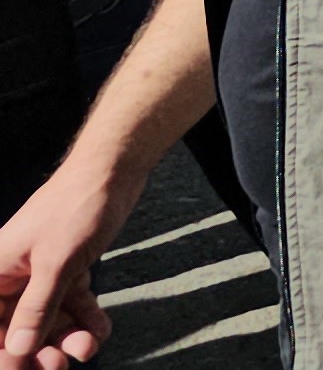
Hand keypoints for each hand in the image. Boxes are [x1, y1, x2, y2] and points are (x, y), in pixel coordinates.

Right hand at [0, 154, 132, 367]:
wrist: (114, 169)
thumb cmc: (77, 207)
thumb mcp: (56, 263)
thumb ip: (36, 308)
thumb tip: (17, 349)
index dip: (3, 348)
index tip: (21, 367)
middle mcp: (11, 274)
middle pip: (15, 326)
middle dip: (37, 348)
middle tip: (59, 366)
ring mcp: (40, 272)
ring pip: (47, 318)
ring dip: (66, 336)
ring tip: (88, 347)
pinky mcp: (68, 268)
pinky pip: (72, 303)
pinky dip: (86, 318)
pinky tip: (101, 330)